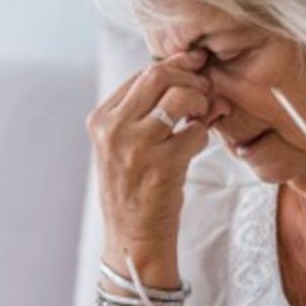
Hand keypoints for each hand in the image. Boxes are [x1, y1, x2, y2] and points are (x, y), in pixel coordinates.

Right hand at [86, 48, 212, 257]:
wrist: (133, 237)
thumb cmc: (134, 188)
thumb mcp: (121, 145)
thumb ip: (141, 110)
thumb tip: (182, 68)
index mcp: (100, 120)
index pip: (140, 74)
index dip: (174, 67)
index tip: (194, 70)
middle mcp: (113, 129)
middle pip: (158, 75)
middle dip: (189, 77)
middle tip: (205, 90)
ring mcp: (136, 146)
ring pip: (180, 96)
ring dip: (200, 101)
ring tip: (203, 116)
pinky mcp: (162, 164)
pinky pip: (196, 131)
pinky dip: (203, 135)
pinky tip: (194, 147)